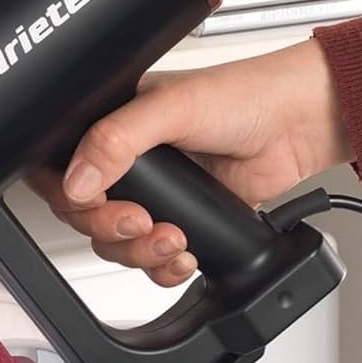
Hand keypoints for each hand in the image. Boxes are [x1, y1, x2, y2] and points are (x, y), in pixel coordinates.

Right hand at [32, 38, 349, 285]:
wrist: (300, 124)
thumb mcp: (171, 108)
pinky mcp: (180, 218)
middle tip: (140, 222)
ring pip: (116, 243)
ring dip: (139, 252)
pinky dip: (163, 267)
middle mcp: (125, 161)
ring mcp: (154, 194)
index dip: (69, 195)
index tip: (96, 202)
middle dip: (110, 228)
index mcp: (110, 124)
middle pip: (85, 216)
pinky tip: (182, 254)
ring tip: (173, 238)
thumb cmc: (246, 95)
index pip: (61, 170)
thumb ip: (117, 140)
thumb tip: (78, 181)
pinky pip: (151, 258)